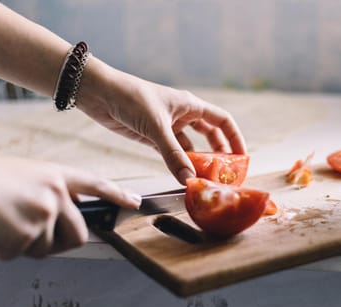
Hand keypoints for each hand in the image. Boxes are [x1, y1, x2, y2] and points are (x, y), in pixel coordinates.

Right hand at [0, 153, 139, 259]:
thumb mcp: (28, 175)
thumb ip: (52, 192)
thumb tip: (65, 215)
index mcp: (57, 176)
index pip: (97, 185)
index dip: (117, 195)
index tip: (134, 202)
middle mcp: (57, 195)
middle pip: (79, 235)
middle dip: (62, 242)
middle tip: (39, 236)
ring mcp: (44, 216)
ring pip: (45, 248)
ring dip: (25, 243)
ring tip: (4, 221)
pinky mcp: (27, 235)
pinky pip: (20, 255)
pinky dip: (4, 248)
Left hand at [77, 60, 246, 184]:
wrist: (99, 93)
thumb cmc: (130, 98)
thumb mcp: (156, 126)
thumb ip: (173, 154)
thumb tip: (188, 178)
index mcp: (190, 105)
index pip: (222, 121)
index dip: (235, 138)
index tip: (241, 157)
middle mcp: (183, 115)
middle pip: (210, 136)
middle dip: (218, 153)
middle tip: (224, 173)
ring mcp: (168, 127)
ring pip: (190, 147)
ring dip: (197, 161)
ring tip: (205, 179)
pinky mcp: (153, 137)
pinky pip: (173, 153)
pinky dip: (179, 164)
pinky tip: (183, 176)